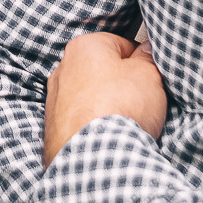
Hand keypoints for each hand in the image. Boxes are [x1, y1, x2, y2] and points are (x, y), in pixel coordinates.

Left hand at [43, 31, 165, 166]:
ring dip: (106, 106)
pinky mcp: (53, 129)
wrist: (96, 156)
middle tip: (141, 100)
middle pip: (102, 72)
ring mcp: (55, 100)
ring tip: (125, 123)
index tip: (149, 76)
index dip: (140, 62)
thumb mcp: (148, 75)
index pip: (120, 45)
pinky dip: (94, 127)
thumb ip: (147, 58)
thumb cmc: (121, 110)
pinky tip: (109, 136)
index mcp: (84, 47)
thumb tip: (146, 52)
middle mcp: (63, 69)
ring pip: (90, 98)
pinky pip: (81, 121)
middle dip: (121, 85)